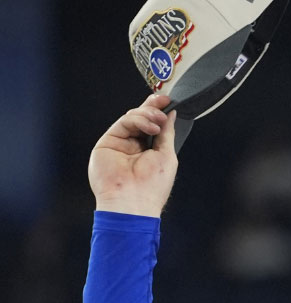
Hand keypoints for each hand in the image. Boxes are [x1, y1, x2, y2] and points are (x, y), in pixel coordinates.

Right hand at [88, 94, 178, 216]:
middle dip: (153, 107)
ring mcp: (120, 143)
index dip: (159, 111)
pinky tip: (150, 126)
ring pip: (132, 118)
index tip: (169, 101)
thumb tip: (171, 114)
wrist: (133, 201)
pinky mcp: (107, 142)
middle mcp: (133, 146)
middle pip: (141, 118)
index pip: (152, 125)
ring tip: (158, 120)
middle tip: (164, 104)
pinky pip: (123, 123)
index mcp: (148, 150)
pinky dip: (138, 120)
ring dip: (147, 114)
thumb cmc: (152, 185)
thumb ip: (166, 133)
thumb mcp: (166, 155)